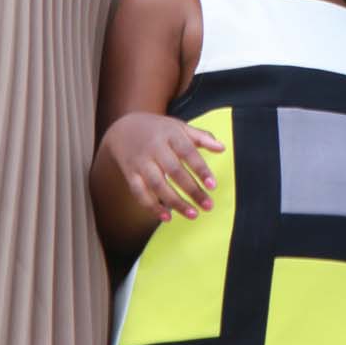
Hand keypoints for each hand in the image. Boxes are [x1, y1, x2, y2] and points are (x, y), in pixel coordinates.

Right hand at [102, 114, 222, 224]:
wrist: (122, 129)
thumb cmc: (158, 130)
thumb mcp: (179, 127)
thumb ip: (201, 137)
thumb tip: (222, 148)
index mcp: (170, 134)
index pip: (187, 152)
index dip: (200, 169)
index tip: (212, 185)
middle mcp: (154, 148)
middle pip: (174, 171)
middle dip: (192, 190)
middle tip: (208, 206)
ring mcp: (141, 162)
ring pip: (157, 185)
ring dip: (175, 202)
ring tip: (193, 214)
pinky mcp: (130, 174)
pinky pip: (139, 193)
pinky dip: (152, 207)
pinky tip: (167, 217)